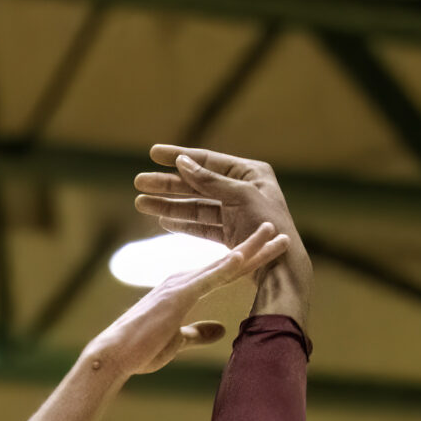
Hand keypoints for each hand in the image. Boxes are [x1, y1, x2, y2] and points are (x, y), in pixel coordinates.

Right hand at [81, 224, 285, 379]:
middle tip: (278, 229)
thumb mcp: (177, 340)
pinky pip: (207, 279)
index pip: (223, 272)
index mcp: (184, 289)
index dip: (247, 260)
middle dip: (255, 245)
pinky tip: (243, 256)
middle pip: (228, 261)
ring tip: (272, 232)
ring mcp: (181, 285)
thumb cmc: (140, 350)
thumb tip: (220, 330)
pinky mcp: (177, 296)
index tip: (267, 250)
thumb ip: (198, 333)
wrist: (114, 355)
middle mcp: (184, 280)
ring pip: (223, 264)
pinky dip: (226, 267)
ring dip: (250, 248)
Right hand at [134, 148, 310, 325]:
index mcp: (251, 173)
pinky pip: (202, 225)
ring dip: (169, 204)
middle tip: (139, 182)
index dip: (178, 156)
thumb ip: (209, 180)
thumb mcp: (240, 197)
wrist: (282, 267)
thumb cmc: (268, 226)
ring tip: (141, 203)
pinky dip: (183, 223)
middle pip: (197, 184)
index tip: (153, 153)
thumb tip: (182, 161)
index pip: (208, 160)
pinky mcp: (231, 234)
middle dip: (167, 184)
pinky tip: (163, 220)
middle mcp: (243, 190)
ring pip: (196, 205)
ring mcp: (236, 212)